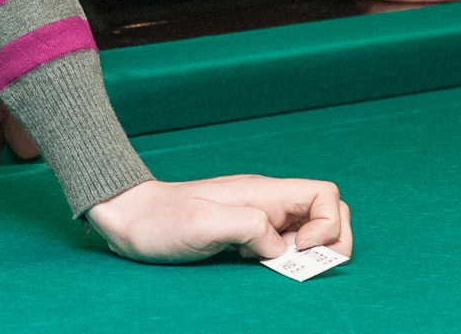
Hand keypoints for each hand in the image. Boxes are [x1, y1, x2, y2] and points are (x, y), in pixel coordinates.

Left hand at [87, 175, 350, 264]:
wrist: (130, 220)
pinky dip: (284, 260)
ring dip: (306, 255)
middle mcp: (267, 203)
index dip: (329, 224)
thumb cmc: (162, 220)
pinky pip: (283, 246)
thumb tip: (281, 247)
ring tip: (277, 266)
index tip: (300, 249)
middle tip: (299, 264)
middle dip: (329, 242)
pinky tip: (258, 266)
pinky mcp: (245, 234)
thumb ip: (250, 227)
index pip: (325, 195)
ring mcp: (258, 218)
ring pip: (308, 232)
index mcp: (265, 193)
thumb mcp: (205, 224)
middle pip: (327, 213)